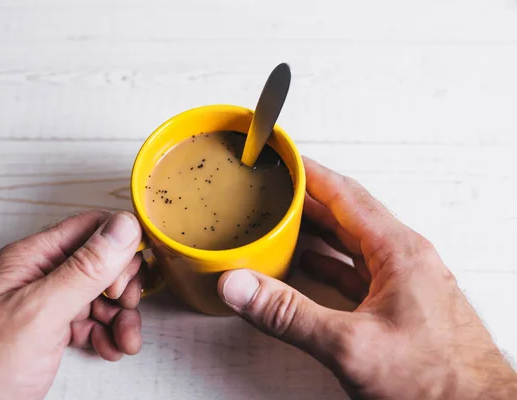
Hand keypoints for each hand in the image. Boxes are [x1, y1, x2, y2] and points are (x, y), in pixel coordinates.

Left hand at [0, 211, 143, 399]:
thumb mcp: (40, 312)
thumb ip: (84, 269)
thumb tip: (122, 226)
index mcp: (33, 258)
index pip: (91, 227)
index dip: (119, 244)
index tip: (127, 274)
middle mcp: (42, 276)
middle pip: (102, 262)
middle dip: (123, 285)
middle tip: (123, 305)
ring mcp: (48, 304)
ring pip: (102, 295)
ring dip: (121, 316)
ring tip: (123, 340)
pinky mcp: (53, 331)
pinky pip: (94, 321)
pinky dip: (109, 334)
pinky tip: (109, 348)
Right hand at [217, 157, 516, 399]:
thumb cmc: (437, 382)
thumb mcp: (351, 346)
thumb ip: (290, 314)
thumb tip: (242, 286)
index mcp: (398, 252)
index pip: (346, 195)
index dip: (311, 173)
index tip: (284, 158)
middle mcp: (404, 259)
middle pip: (348, 214)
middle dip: (308, 197)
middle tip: (275, 186)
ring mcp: (403, 282)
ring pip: (352, 242)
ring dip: (318, 229)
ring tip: (283, 219)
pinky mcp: (399, 305)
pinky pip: (357, 270)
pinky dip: (329, 262)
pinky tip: (309, 264)